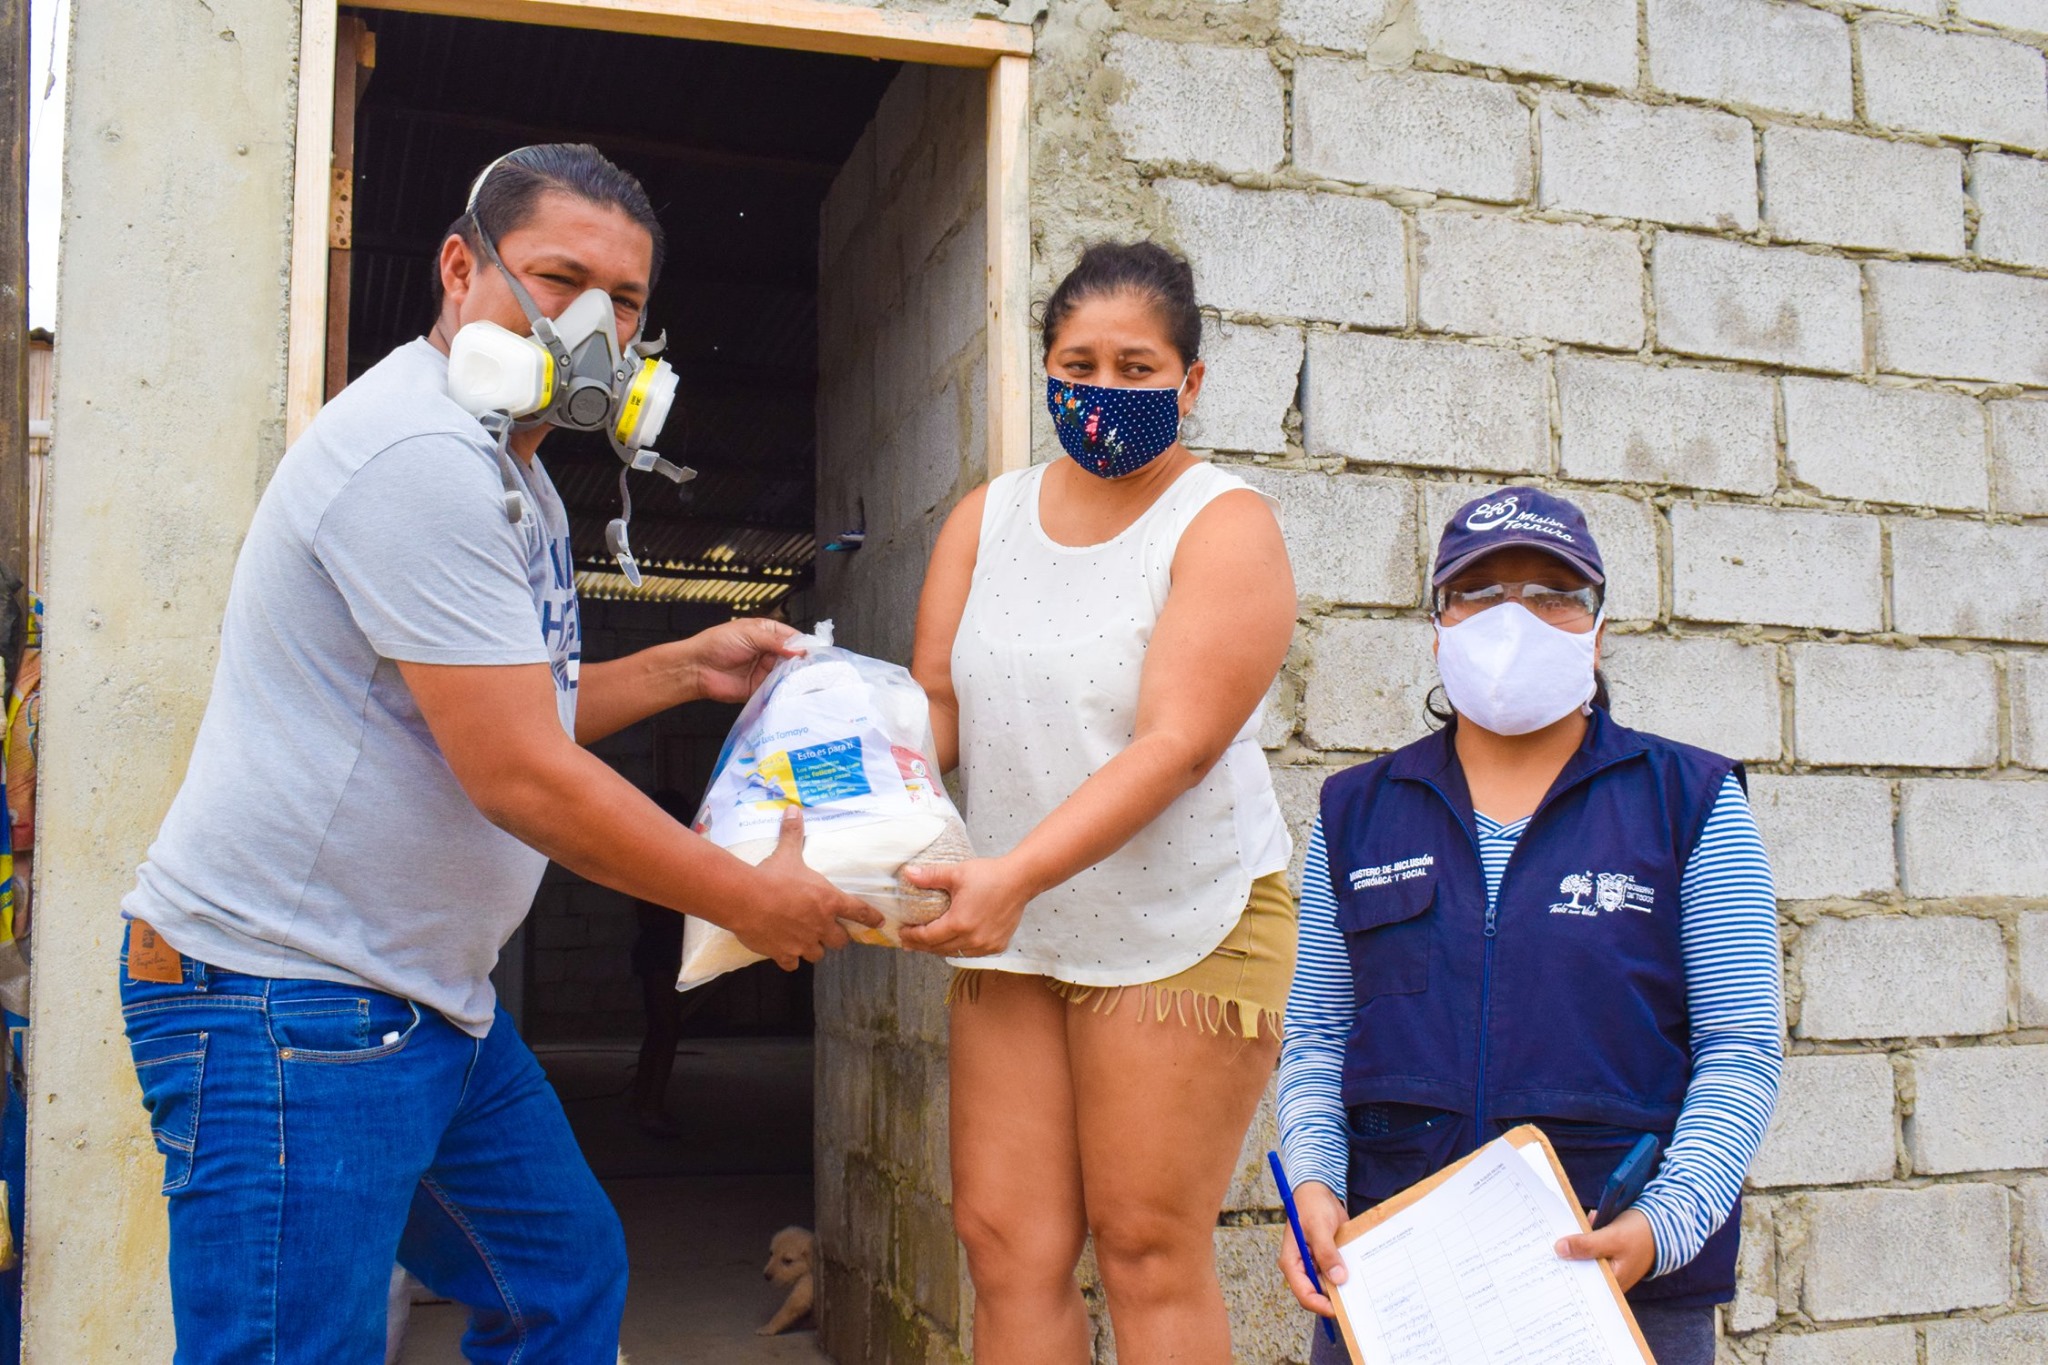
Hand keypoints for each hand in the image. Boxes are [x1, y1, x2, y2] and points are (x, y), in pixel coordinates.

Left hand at [682, 618, 805, 704]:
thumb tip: (800, 650)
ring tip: (804, 679)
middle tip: (813, 668)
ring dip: (795, 676)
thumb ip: (776, 642)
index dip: (804, 644)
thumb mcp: (749, 635)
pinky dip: (784, 689)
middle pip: (794, 657)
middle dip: (803, 662)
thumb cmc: (717, 644)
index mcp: (767, 633)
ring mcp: (765, 670)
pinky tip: (790, 689)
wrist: (697, 668)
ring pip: (788, 673)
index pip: (793, 638)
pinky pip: (777, 688)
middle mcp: (769, 652)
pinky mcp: (760, 687)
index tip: (815, 652)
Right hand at [732, 808, 884, 969]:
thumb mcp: (787, 853)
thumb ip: (793, 834)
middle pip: (840, 941)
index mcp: (828, 901)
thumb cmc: (772, 876)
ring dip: (814, 948)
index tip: (879, 921)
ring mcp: (803, 942)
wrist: (746, 899)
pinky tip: (784, 952)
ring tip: (805, 941)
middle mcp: (821, 925)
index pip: (858, 911)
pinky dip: (790, 959)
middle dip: (836, 937)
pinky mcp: (785, 954)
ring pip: (818, 954)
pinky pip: (793, 964)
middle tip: (829, 932)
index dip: (870, 917)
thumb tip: (793, 810)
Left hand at [896, 856, 1034, 956]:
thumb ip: (930, 876)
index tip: (902, 932)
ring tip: (927, 943)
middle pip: (938, 949)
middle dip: (921, 945)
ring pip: (954, 953)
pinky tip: (952, 942)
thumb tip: (908, 873)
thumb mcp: (956, 873)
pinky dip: (959, 949)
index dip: (912, 936)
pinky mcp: (997, 945)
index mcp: (959, 923)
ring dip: (939, 949)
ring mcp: (986, 945)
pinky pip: (971, 953)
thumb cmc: (990, 875)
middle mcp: (973, 939)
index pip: (927, 937)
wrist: (1021, 879)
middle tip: (908, 941)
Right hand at [1277, 1180, 1348, 1316]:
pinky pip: (1336, 1275)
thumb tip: (1338, 1278)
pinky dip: (1347, 1278)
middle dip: (1335, 1300)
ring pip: (1329, 1287)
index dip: (1321, 1305)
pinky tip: (1361, 1278)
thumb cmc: (1312, 1205)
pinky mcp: (1326, 1260)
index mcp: (1292, 1262)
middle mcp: (1302, 1268)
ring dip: (1343, 1289)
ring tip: (1362, 1292)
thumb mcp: (1319, 1227)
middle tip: (1357, 1303)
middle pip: (1317, 1294)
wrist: (1319, 1191)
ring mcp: (1314, 1265)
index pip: (1304, 1293)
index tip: (1340, 1309)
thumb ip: (1327, 1252)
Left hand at [1556, 1208, 1656, 1290]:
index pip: (1582, 1283)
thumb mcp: (1612, 1238)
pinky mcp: (1608, 1253)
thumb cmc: (1641, 1234)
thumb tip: (1559, 1250)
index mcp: (1612, 1282)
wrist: (1663, 1223)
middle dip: (1568, 1252)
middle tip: (1551, 1238)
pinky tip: (1584, 1222)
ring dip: (1577, 1240)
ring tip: (1570, 1225)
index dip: (1564, 1271)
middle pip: (1580, 1268)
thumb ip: (1587, 1245)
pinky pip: (1590, 1246)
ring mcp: (1609, 1265)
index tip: (1546, 1259)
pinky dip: (1586, 1235)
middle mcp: (1610, 1278)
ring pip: (1584, 1255)